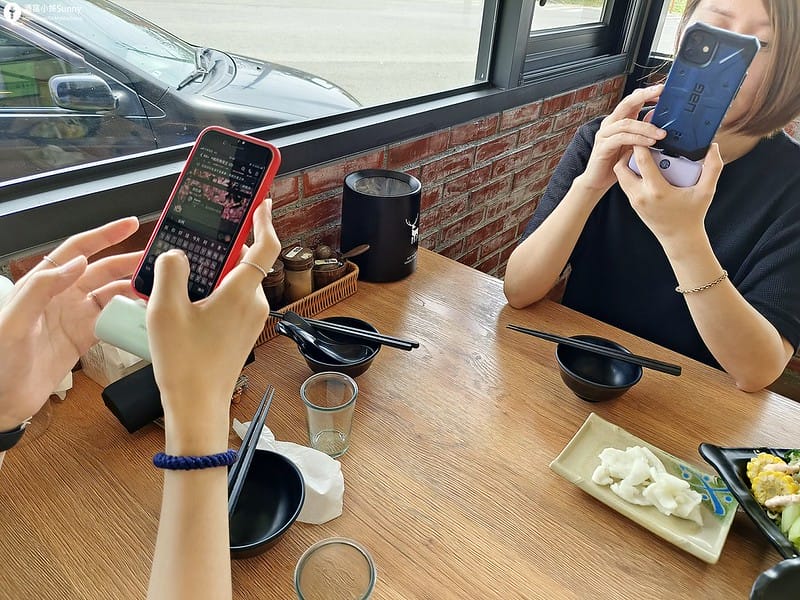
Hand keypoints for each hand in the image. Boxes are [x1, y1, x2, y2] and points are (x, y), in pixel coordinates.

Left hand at [0, 218, 140, 430]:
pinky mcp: (83, 339)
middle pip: (102, 271)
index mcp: (43, 285)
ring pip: (111, 295)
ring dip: (133, 290)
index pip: (78, 251)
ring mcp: (74, 318)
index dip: (104, 235)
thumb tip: (78, 264)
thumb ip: (41, 289)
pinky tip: (145, 316)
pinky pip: (112, 322)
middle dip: (129, 262)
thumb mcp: (12, 321)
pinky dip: (130, 317)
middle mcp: (61, 297)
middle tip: (158, 261)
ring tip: (158, 289)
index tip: (131, 225)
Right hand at [146, 200, 280, 455]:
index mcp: (242, 293)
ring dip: (218, 274)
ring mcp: (252, 321)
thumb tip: (178, 256)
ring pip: (238, 284)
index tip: (263, 204)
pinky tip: (190, 302)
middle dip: (227, 248)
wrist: (198, 406)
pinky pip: (234, 302)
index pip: (266, 247)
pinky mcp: (244, 334)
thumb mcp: (165, 309)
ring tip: (185, 275)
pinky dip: (217, 293)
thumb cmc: (185, 362)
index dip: (266, 222)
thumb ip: (171, 271)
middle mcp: (254, 304)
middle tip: (204, 237)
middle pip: (246, 263)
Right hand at [580, 84, 666, 194]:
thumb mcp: (634, 143)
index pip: (632, 99)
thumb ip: (643, 129)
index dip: (647, 93)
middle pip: (627, 102)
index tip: (663, 90)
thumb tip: (656, 116)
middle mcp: (610, 123)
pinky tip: (649, 143)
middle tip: (662, 92)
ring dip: (646, 127)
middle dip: (645, 96)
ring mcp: (604, 134)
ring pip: (626, 122)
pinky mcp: (602, 146)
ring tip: (662, 134)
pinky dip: (637, 139)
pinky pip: (621, 138)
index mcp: (618, 120)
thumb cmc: (615, 162)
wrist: (597, 180)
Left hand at [614, 143, 723, 251]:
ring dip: (627, 162)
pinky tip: (643, 165)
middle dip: (628, 151)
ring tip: (642, 152)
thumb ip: (712, 167)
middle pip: (622, 166)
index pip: (641, 160)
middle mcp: (641, 195)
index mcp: (657, 190)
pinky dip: (630, 172)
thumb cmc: (693, 215)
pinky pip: (625, 183)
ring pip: (621, 175)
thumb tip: (713, 146)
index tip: (646, 130)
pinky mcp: (633, 203)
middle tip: (642, 141)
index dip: (641, 143)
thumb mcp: (706, 191)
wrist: (679, 238)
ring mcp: (634, 200)